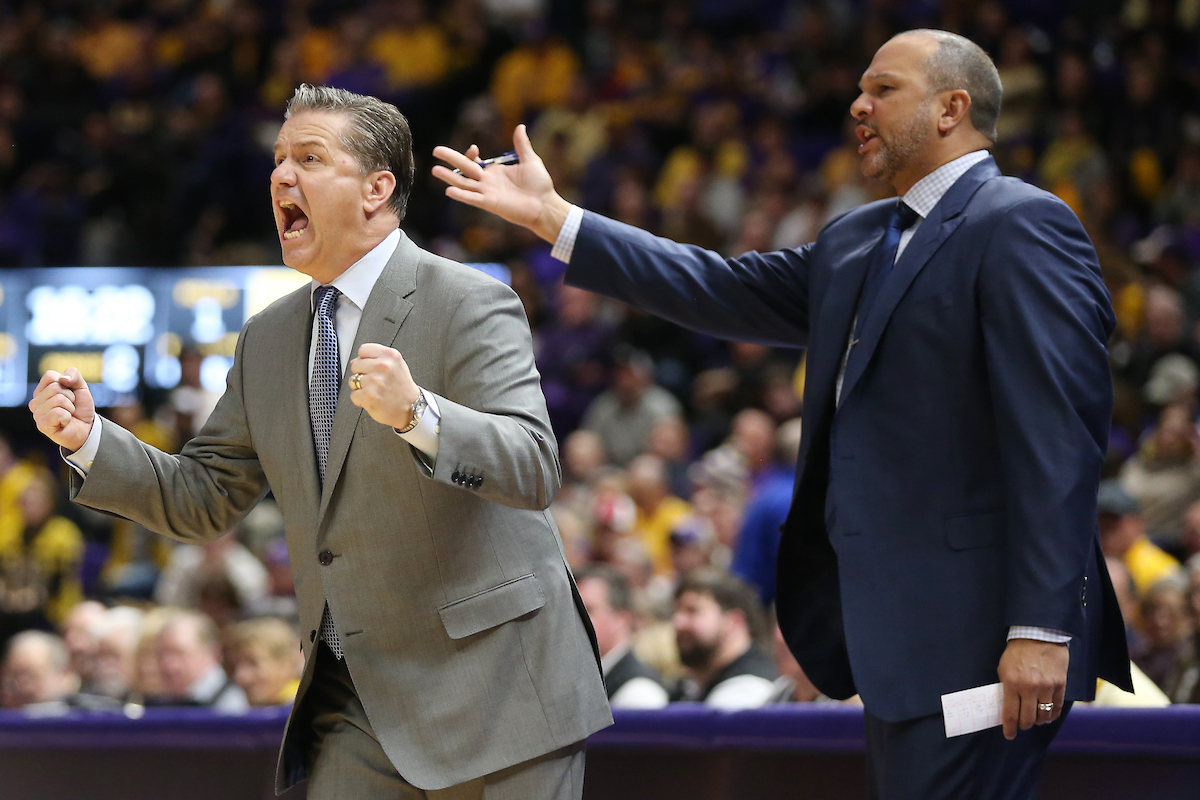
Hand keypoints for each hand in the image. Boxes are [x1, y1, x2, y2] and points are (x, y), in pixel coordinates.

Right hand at [29, 368, 95, 451]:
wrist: (87, 428)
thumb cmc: (80, 407)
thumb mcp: (81, 387)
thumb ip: (74, 375)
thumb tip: (62, 379)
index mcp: (42, 390)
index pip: (50, 376)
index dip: (66, 383)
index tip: (70, 393)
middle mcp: (35, 401)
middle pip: (55, 388)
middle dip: (71, 397)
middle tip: (70, 407)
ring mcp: (37, 413)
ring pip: (59, 400)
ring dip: (70, 408)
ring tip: (68, 414)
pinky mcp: (42, 424)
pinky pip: (58, 413)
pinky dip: (67, 417)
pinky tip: (65, 422)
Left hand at [348, 343, 420, 429]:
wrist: (411, 408)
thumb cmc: (403, 388)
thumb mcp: (397, 364)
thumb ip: (378, 358)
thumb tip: (356, 360)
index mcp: (390, 355)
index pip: (363, 350)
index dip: (364, 359)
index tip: (370, 367)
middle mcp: (383, 366)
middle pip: (355, 364)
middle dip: (361, 374)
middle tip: (374, 382)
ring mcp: (375, 381)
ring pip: (353, 381)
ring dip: (360, 388)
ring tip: (374, 391)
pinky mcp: (369, 395)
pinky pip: (354, 395)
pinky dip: (360, 400)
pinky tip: (372, 399)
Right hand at [431, 124, 573, 243]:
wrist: (546, 205)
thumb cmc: (540, 185)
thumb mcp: (530, 160)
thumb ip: (522, 145)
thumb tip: (520, 126)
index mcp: (495, 172)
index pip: (475, 162)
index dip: (470, 154)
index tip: (473, 148)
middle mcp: (488, 182)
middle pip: (464, 169)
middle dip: (450, 159)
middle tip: (435, 150)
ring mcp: (487, 193)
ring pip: (463, 184)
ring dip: (449, 177)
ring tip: (434, 171)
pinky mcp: (490, 204)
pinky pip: (472, 199)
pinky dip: (461, 195)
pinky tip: (449, 190)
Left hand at [997, 638, 1068, 739]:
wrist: (1039, 635)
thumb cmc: (1017, 651)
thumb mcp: (1003, 668)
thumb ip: (1006, 687)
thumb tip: (1006, 706)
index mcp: (1012, 683)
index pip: (1011, 714)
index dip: (1010, 728)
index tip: (1009, 735)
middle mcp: (1029, 688)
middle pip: (1028, 719)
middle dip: (1024, 726)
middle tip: (1022, 725)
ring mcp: (1046, 687)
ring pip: (1044, 716)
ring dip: (1038, 721)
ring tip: (1035, 719)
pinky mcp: (1060, 685)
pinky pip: (1057, 707)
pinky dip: (1052, 715)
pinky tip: (1047, 716)